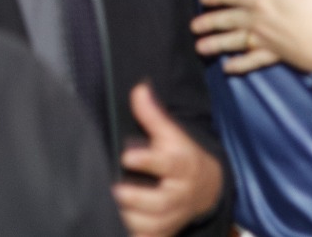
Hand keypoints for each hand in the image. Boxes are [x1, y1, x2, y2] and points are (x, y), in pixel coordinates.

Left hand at [114, 84, 223, 236]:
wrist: (206, 189)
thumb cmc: (182, 158)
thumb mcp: (172, 134)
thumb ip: (153, 114)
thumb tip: (138, 89)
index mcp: (182, 166)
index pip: (168, 165)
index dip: (148, 161)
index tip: (127, 156)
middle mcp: (178, 196)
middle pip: (158, 203)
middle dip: (134, 198)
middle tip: (112, 189)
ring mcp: (170, 219)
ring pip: (148, 226)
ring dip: (127, 219)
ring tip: (105, 208)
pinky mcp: (161, 234)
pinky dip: (129, 233)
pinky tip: (109, 225)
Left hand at [193, 0, 311, 74]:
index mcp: (264, 0)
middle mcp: (259, 21)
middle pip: (229, 20)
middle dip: (210, 22)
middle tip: (193, 27)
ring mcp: (265, 40)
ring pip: (234, 42)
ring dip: (216, 44)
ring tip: (200, 48)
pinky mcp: (274, 56)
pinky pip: (251, 62)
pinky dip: (239, 65)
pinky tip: (227, 68)